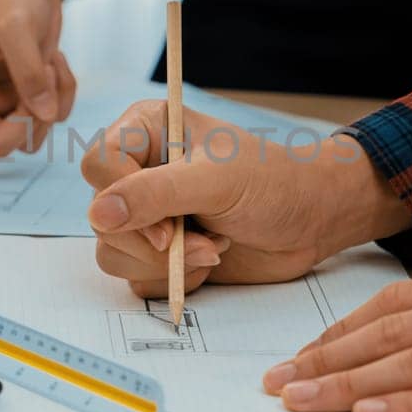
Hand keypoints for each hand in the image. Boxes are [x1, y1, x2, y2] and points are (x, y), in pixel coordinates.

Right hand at [0, 0, 107, 188]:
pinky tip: (56, 61)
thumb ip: (28, 70)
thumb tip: (42, 115)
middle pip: (0, 145)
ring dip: (51, 101)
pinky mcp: (29, 98)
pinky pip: (54, 116)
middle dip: (27, 124)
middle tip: (42, 88)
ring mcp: (5, 102)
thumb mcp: (17, 25)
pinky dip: (64, 91)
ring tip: (50, 60)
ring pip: (32, 135)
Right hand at [80, 101, 410, 296]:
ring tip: (213, 248)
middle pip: (101, 216)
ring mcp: (147, 214)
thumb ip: (156, 194)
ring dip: (163, 264)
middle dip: (152, 243)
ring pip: (113, 252)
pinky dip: (172, 280)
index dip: (121, 200)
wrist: (312, 222)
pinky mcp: (157, 252)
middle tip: (204, 243)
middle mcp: (138, 171)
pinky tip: (208, 261)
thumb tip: (98, 213)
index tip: (165, 229)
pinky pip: (136, 278)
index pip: (99, 164)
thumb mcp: (216, 181)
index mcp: (147, 131)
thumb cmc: (273, 184)